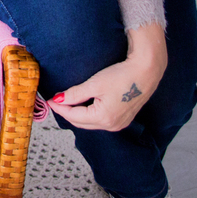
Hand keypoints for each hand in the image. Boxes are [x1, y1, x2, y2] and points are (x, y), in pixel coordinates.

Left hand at [49, 23, 166, 130]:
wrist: (147, 71)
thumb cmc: (123, 75)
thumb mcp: (94, 84)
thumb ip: (75, 94)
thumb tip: (58, 99)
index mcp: (103, 118)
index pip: (74, 116)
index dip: (60, 108)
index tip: (49, 100)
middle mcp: (112, 125)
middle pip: (82, 122)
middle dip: (67, 112)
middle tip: (56, 101)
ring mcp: (119, 124)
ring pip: (91, 123)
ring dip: (78, 115)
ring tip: (67, 103)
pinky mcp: (123, 119)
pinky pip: (101, 120)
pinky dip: (90, 115)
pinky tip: (84, 106)